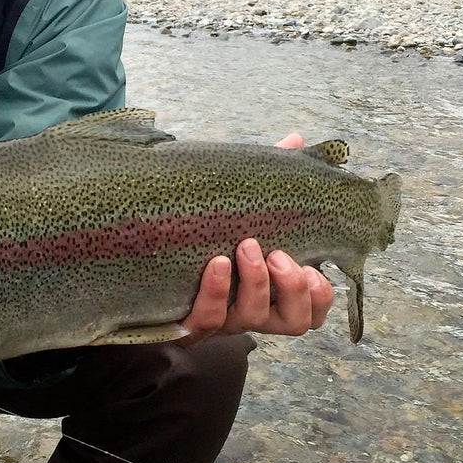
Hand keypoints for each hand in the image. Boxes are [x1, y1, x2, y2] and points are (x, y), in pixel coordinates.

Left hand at [180, 131, 334, 341]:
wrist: (143, 261)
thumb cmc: (204, 233)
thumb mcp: (239, 208)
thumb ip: (270, 178)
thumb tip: (295, 139)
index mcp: (270, 291)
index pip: (312, 310)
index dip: (318, 295)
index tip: (314, 267)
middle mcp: (251, 311)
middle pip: (293, 321)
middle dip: (291, 286)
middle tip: (276, 252)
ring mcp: (221, 319)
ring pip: (253, 319)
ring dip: (256, 283)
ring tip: (245, 247)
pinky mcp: (188, 323)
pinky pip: (207, 318)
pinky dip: (215, 291)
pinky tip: (215, 262)